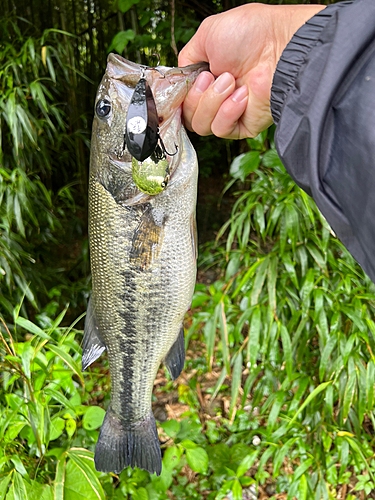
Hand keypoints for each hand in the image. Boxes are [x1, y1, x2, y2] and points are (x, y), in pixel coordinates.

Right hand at [178, 3, 323, 138]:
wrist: (279, 47)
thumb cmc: (251, 33)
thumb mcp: (207, 34)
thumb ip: (187, 57)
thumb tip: (181, 78)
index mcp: (207, 76)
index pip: (182, 99)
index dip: (178, 97)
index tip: (181, 86)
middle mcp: (217, 96)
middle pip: (187, 116)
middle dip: (196, 97)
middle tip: (212, 76)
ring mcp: (230, 112)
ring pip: (201, 125)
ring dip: (211, 102)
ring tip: (230, 81)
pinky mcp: (243, 125)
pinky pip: (221, 129)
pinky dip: (228, 111)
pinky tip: (242, 95)